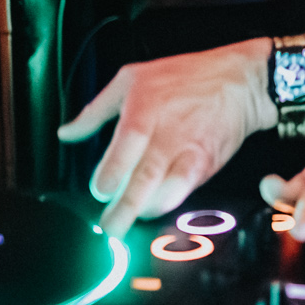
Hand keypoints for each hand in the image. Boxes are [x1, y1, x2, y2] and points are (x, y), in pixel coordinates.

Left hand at [56, 40, 276, 236]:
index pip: (128, 143)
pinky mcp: (206, 165)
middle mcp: (169, 131)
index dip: (113, 172)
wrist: (239, 83)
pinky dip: (169, 204)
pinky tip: (154, 208)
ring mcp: (190, 150)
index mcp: (146, 107)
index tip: (101, 190)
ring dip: (146, 210)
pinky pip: (186, 192)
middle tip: (109, 228)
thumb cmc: (183, 77)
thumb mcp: (131, 79)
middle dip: (125, 207)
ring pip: (167, 190)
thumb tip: (66, 134)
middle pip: (146, 175)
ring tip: (129, 220)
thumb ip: (95, 111)